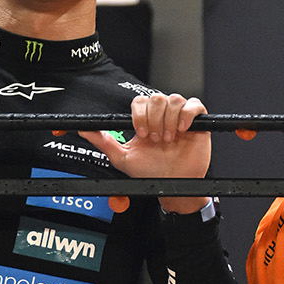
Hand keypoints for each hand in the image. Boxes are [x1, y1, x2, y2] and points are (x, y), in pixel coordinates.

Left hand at [79, 93, 211, 213]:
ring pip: (174, 100)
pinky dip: (187, 114)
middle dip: (154, 119)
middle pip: (156, 97)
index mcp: (145, 121)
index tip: (142, 134)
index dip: (140, 115)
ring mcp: (180, 118)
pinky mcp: (198, 123)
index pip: (140, 102)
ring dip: (169, 120)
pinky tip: (182, 129)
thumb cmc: (151, 173)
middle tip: (156, 139)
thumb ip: (104, 142)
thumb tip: (84, 129)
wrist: (172, 186)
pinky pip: (194, 105)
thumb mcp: (123, 158)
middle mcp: (162, 116)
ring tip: (169, 139)